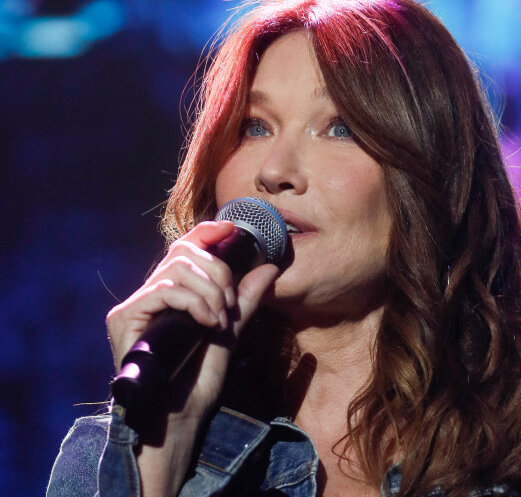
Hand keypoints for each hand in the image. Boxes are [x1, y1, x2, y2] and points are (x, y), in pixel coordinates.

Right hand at [105, 220, 278, 495]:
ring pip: (176, 268)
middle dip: (217, 271)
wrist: (179, 418)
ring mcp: (135, 304)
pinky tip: (207, 323)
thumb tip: (270, 267)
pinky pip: (163, 290)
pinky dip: (192, 301)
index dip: (207, 231)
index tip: (232, 229)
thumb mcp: (229, 330)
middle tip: (230, 303)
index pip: (185, 245)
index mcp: (173, 291)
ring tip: (219, 320)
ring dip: (208, 290)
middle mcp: (150, 292)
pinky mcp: (123, 318)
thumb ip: (245, 299)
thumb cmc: (199, 377)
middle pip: (184, 252)